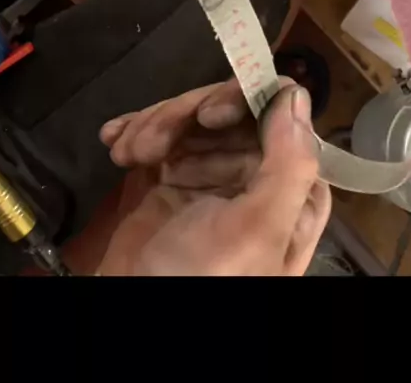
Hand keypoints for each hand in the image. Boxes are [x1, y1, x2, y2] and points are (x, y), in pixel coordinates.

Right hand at [97, 79, 330, 275]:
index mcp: (290, 184)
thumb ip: (288, 165)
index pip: (280, 113)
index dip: (241, 101)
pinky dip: (134, 132)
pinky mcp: (171, 179)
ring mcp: (211, 174)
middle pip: (228, 108)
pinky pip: (159, 136)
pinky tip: (115, 142)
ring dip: (152, 126)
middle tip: (144, 145)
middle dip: (181, 117)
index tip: (205, 117)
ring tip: (124, 154)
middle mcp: (255, 172)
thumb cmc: (206, 281)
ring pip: (190, 116)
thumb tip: (295, 92)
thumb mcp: (257, 231)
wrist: (133, 318)